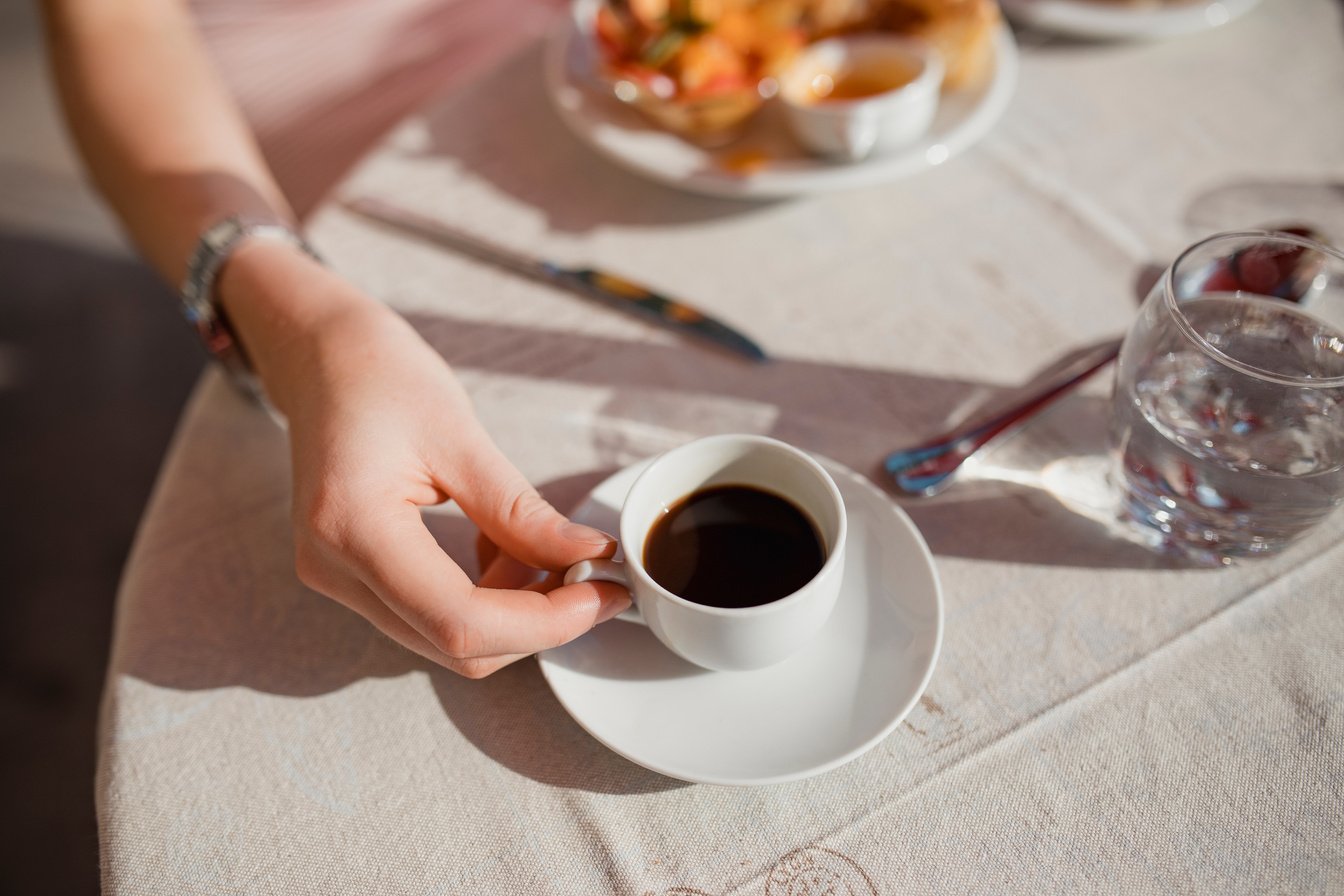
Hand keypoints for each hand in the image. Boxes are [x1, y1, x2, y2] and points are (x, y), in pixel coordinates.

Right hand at [220, 242, 630, 676]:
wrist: (320, 356)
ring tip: (539, 545)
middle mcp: (333, 569)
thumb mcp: (461, 435)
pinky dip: (483, 596)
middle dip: (535, 621)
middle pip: (454, 644)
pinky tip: (500, 544)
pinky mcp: (352, 576)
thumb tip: (588, 556)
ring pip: (446, 638)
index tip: (601, 593)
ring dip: (511, 609)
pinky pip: (430, 614)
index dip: (542, 624)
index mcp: (353, 528)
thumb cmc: (380, 375)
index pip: (459, 621)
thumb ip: (522, 513)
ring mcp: (337, 579)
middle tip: (589, 573)